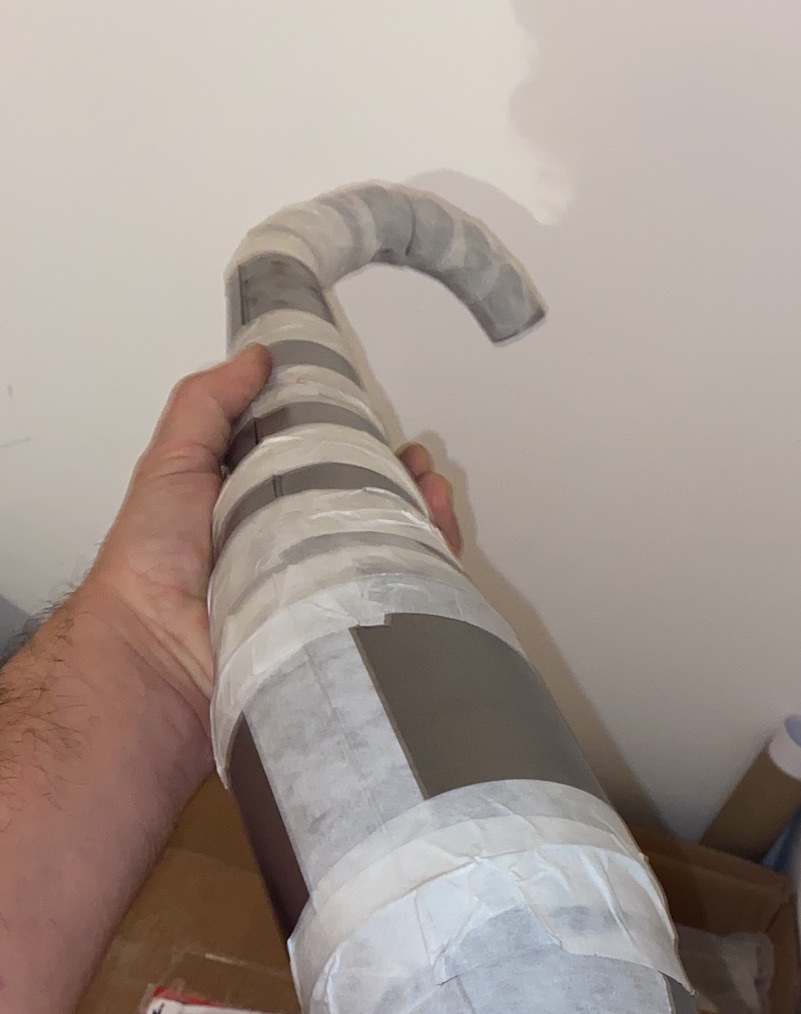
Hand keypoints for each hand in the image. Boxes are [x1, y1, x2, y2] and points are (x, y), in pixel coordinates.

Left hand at [83, 347, 460, 717]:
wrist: (158, 656)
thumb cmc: (153, 563)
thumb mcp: (171, 463)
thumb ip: (206, 406)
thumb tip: (257, 357)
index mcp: (258, 507)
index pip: (320, 466)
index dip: (353, 440)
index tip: (378, 420)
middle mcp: (294, 548)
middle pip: (365, 505)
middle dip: (400, 477)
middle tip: (417, 463)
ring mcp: (321, 591)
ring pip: (389, 548)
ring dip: (422, 517)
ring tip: (431, 493)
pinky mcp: (340, 629)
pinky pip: (395, 598)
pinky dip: (425, 567)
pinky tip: (433, 541)